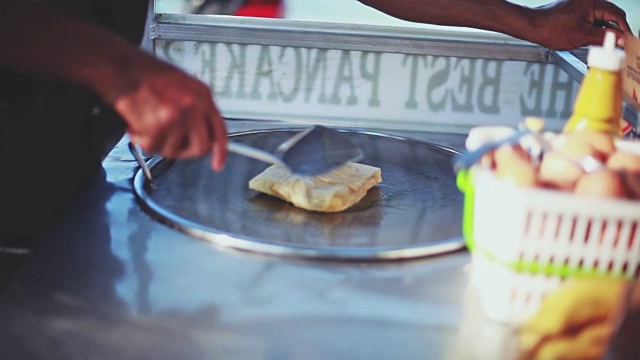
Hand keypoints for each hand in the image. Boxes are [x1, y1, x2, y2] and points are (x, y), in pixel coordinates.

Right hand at [111, 55, 227, 171]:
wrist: (118, 65)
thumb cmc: (145, 73)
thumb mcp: (182, 84)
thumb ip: (196, 108)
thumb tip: (203, 133)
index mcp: (203, 94)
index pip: (219, 130)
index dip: (220, 151)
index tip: (218, 164)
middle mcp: (194, 106)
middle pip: (200, 147)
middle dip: (185, 151)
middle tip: (170, 142)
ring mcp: (177, 117)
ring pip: (173, 151)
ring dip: (158, 142)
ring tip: (147, 123)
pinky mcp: (158, 126)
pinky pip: (152, 148)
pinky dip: (140, 140)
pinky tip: (135, 123)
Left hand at [531, 0, 631, 49]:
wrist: (531, 26)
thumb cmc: (550, 28)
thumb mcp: (582, 36)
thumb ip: (603, 37)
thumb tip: (619, 39)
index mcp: (593, 3)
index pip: (617, 15)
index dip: (623, 29)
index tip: (626, 40)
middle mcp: (588, 1)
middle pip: (610, 16)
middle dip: (614, 31)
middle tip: (616, 45)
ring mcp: (581, 5)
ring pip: (599, 19)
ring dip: (603, 31)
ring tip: (603, 45)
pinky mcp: (574, 11)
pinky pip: (589, 20)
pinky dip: (593, 30)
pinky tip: (591, 41)